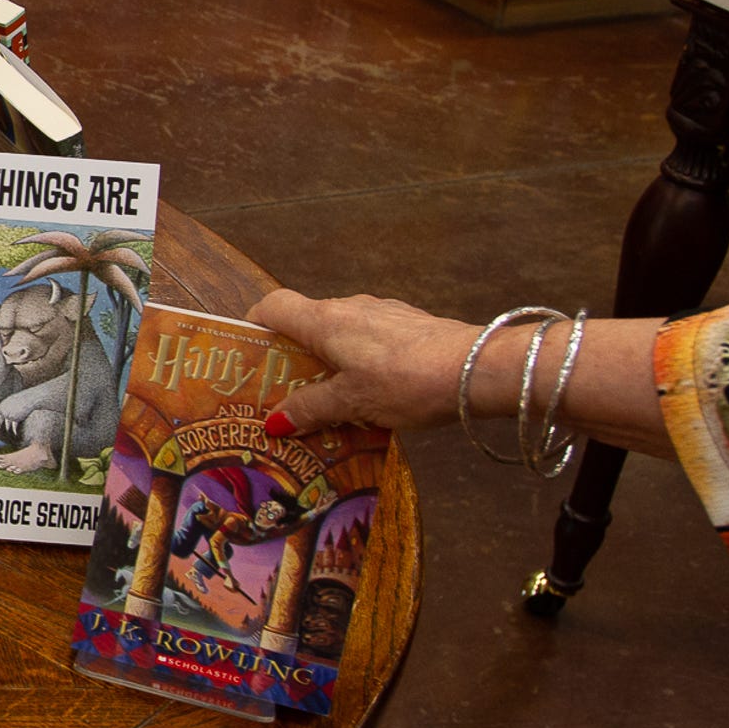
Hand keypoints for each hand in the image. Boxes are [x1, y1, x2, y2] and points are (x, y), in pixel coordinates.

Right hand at [245, 290, 477, 435]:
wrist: (480, 368)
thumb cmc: (408, 380)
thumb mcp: (352, 402)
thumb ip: (311, 408)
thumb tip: (274, 421)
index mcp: (324, 320)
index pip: (272, 306)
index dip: (254, 326)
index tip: (248, 357)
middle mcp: (350, 307)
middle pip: (306, 323)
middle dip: (292, 357)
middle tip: (285, 394)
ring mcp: (383, 313)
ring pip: (340, 333)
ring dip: (329, 362)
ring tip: (331, 402)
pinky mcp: (410, 325)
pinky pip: (370, 339)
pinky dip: (360, 361)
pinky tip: (374, 394)